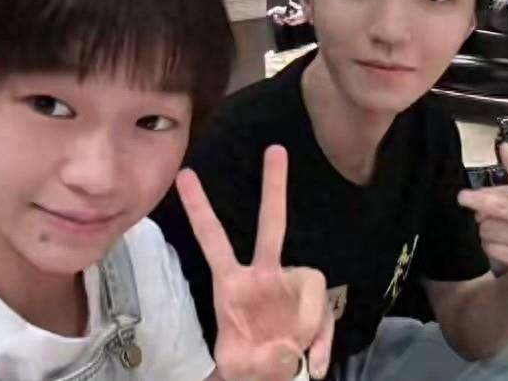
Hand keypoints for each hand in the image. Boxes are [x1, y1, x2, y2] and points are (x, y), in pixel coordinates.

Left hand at [177, 145, 333, 379]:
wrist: (271, 378)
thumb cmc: (247, 364)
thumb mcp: (235, 367)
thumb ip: (256, 361)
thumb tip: (286, 358)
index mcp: (231, 284)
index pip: (213, 240)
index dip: (201, 209)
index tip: (184, 175)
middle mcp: (262, 276)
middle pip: (271, 224)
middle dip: (274, 186)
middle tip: (275, 149)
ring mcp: (290, 287)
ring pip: (311, 282)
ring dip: (310, 318)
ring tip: (298, 350)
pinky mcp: (314, 305)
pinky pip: (323, 316)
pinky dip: (321, 341)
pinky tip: (313, 361)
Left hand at [457, 142, 507, 286]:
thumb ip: (502, 196)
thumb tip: (475, 199)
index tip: (503, 146)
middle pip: (497, 206)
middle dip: (477, 200)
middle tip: (462, 197)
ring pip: (487, 229)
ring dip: (484, 231)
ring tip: (497, 233)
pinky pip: (491, 248)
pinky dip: (489, 247)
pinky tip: (501, 249)